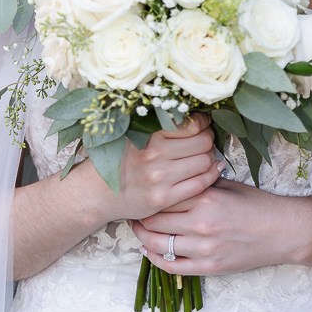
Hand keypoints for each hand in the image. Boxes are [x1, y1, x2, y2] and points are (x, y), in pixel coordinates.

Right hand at [95, 114, 222, 224]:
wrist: (99, 191)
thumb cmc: (120, 158)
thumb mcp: (134, 133)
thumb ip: (159, 123)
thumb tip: (193, 113)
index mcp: (148, 134)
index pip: (192, 123)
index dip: (203, 122)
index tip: (202, 124)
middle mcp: (154, 154)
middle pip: (203, 142)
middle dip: (208, 139)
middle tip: (205, 140)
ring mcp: (159, 178)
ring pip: (204, 162)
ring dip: (210, 157)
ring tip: (204, 155)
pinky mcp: (164, 198)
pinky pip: (200, 184)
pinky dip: (211, 175)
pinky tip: (211, 170)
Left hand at [131, 178, 299, 275]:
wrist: (283, 231)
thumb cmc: (256, 204)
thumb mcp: (226, 185)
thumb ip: (198, 183)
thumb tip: (171, 178)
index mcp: (206, 198)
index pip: (163, 196)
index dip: (148, 195)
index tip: (140, 191)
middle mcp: (202, 224)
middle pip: (155, 221)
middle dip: (140, 216)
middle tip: (132, 210)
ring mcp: (205, 249)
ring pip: (158, 244)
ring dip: (143, 237)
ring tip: (137, 229)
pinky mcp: (210, 267)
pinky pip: (172, 267)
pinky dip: (155, 260)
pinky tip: (149, 251)